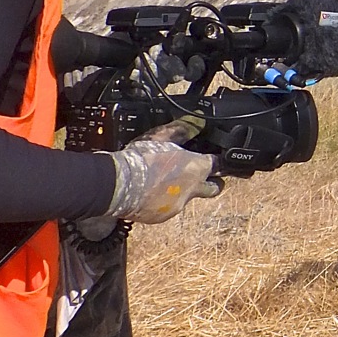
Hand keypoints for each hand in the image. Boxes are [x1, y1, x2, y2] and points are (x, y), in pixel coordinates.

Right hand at [104, 119, 222, 223]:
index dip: (217, 160)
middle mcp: (192, 190)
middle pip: (214, 188)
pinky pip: (168, 208)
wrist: (118, 184)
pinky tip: (151, 191)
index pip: (219, 164)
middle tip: (205, 176)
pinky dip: (163, 200)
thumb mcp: (162, 136)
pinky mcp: (162, 217)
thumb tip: (199, 120)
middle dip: (214, 182)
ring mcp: (177, 205)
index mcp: (197, 168)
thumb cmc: (140, 159)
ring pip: (187, 198)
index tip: (214, 158)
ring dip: (182, 190)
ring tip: (165, 180)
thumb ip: (184, 128)